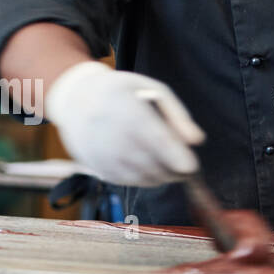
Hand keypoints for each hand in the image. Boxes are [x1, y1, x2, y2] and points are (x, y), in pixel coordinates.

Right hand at [43, 61, 205, 185]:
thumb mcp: (153, 90)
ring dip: (162, 175)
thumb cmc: (122, 93)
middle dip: (175, 170)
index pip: (156, 140)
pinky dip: (145, 178)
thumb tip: (197, 141)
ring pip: (145, 178)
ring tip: (166, 161)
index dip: (176, 157)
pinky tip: (145, 162)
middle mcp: (113, 137)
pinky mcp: (100, 171)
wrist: (75, 101)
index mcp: (128, 112)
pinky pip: (132, 183)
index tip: (192, 167)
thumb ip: (178, 115)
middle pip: (154, 165)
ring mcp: (104, 156)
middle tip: (185, 165)